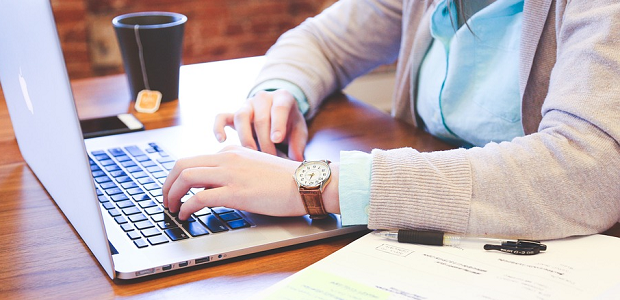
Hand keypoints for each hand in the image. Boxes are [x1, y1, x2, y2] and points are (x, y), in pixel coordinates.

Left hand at [162, 145, 340, 219]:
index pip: (195, 160)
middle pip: (182, 164)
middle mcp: (227, 158)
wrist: (306, 183)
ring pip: (186, 177)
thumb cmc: (286, 180)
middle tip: (166, 199)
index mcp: (232, 151)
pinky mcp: (235, 192)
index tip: (176, 190)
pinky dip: (186, 207)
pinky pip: (199, 197)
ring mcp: (230, 174)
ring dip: (172, 194)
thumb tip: (214, 188)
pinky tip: (186, 215)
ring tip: (171, 208)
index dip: (179, 177)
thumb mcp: (255, 167)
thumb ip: (234, 172)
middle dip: (167, 183)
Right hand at [213, 89, 306, 160]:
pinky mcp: (233, 114)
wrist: (278, 114)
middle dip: (264, 141)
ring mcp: (247, 105)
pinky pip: (221, 117)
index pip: (279, 108)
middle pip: (260, 118)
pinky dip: (218, 127)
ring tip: (251, 154)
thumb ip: (298, 144)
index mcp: (283, 97)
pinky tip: (222, 140)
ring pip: (241, 117)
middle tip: (270, 158)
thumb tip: (296, 161)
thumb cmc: (290, 124)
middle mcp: (263, 98)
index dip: (277, 124)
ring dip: (246, 137)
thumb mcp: (299, 131)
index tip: (277, 139)